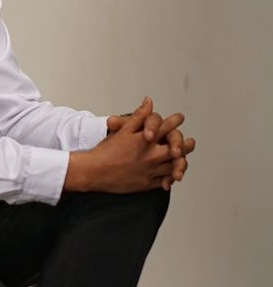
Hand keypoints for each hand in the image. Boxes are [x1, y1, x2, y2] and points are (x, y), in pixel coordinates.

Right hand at [65, 98, 183, 194]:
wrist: (96, 171)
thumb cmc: (106, 150)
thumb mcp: (122, 130)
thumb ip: (139, 116)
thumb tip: (149, 102)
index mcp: (146, 140)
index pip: (165, 128)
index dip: (174, 121)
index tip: (180, 118)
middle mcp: (151, 156)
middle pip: (175, 149)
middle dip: (185, 145)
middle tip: (191, 143)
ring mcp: (150, 171)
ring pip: (173, 166)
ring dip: (181, 162)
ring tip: (184, 158)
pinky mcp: (147, 183)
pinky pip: (164, 180)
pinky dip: (170, 177)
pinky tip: (172, 175)